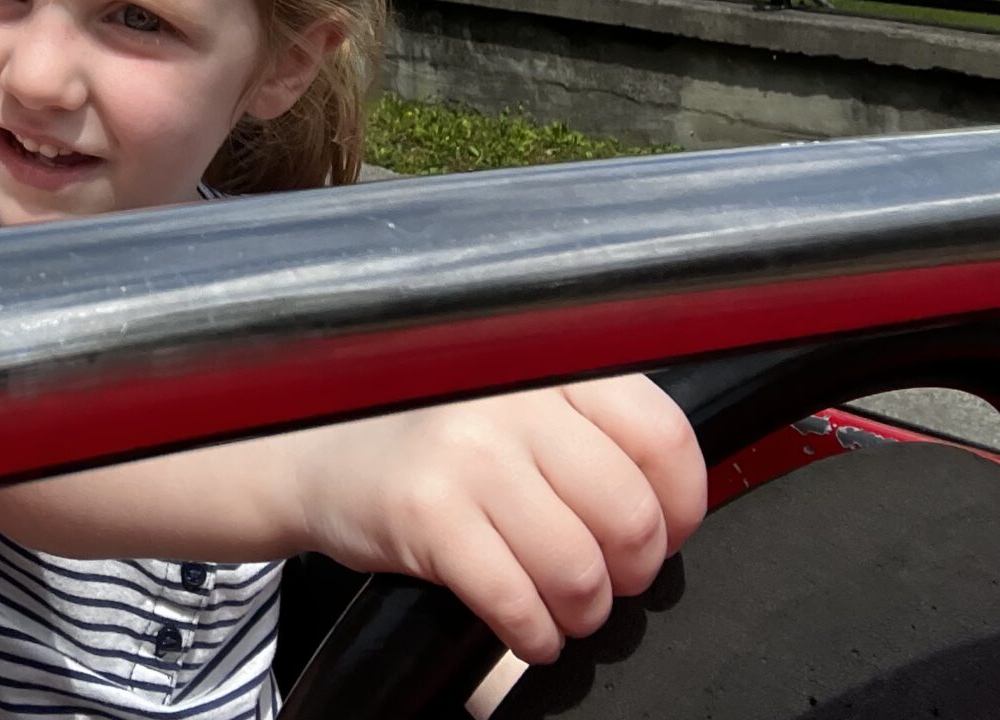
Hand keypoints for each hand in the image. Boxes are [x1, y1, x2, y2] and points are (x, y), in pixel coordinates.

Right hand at [285, 377, 706, 663]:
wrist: (318, 458)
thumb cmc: (434, 443)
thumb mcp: (516, 410)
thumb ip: (589, 432)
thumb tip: (674, 507)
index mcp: (545, 364)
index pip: (661, 435)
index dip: (680, 505)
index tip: (663, 532)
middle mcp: (509, 397)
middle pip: (628, 514)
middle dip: (630, 573)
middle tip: (605, 581)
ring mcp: (465, 452)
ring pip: (578, 569)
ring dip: (581, 614)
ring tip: (561, 610)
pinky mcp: (426, 512)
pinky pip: (516, 601)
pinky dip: (534, 635)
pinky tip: (524, 628)